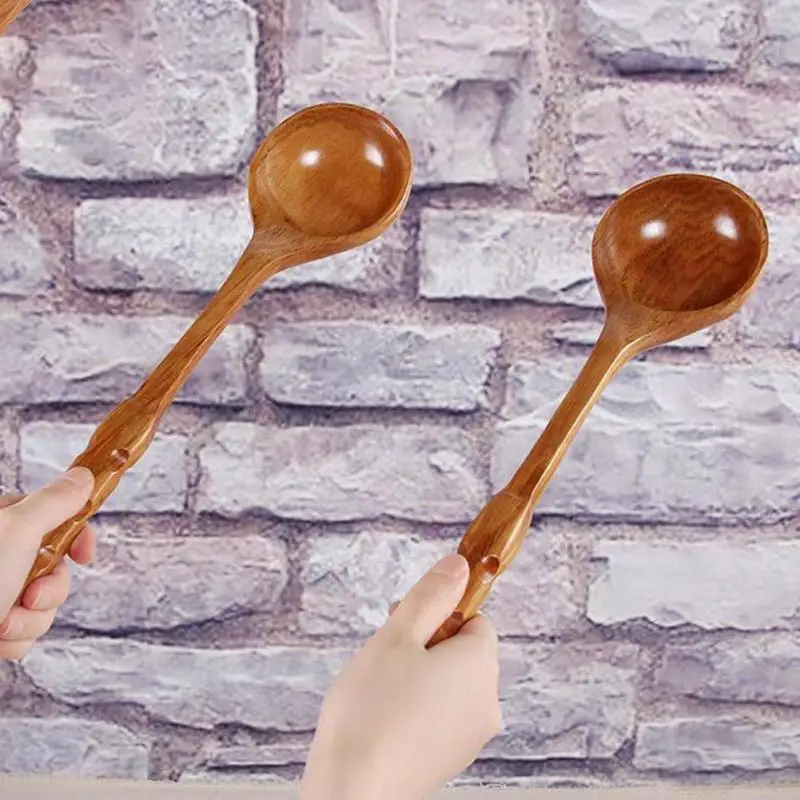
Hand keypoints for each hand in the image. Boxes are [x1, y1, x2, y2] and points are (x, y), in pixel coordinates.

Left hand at [0, 467, 95, 659]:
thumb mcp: (17, 531)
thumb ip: (55, 502)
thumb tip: (83, 476)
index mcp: (2, 524)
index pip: (55, 518)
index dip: (76, 537)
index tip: (83, 556)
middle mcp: (1, 555)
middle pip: (55, 567)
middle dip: (50, 591)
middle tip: (29, 597)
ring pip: (43, 604)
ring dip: (30, 620)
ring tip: (1, 624)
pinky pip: (25, 633)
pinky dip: (14, 639)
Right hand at [300, 554, 501, 799]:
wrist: (353, 792)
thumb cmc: (372, 712)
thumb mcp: (398, 635)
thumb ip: (431, 596)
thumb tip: (461, 566)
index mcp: (481, 665)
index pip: (475, 619)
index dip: (439, 615)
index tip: (404, 624)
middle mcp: (487, 702)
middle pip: (463, 653)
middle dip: (426, 646)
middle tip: (385, 655)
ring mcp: (470, 737)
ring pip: (449, 685)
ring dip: (419, 677)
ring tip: (379, 691)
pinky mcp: (450, 761)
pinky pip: (440, 717)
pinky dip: (417, 710)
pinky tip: (383, 718)